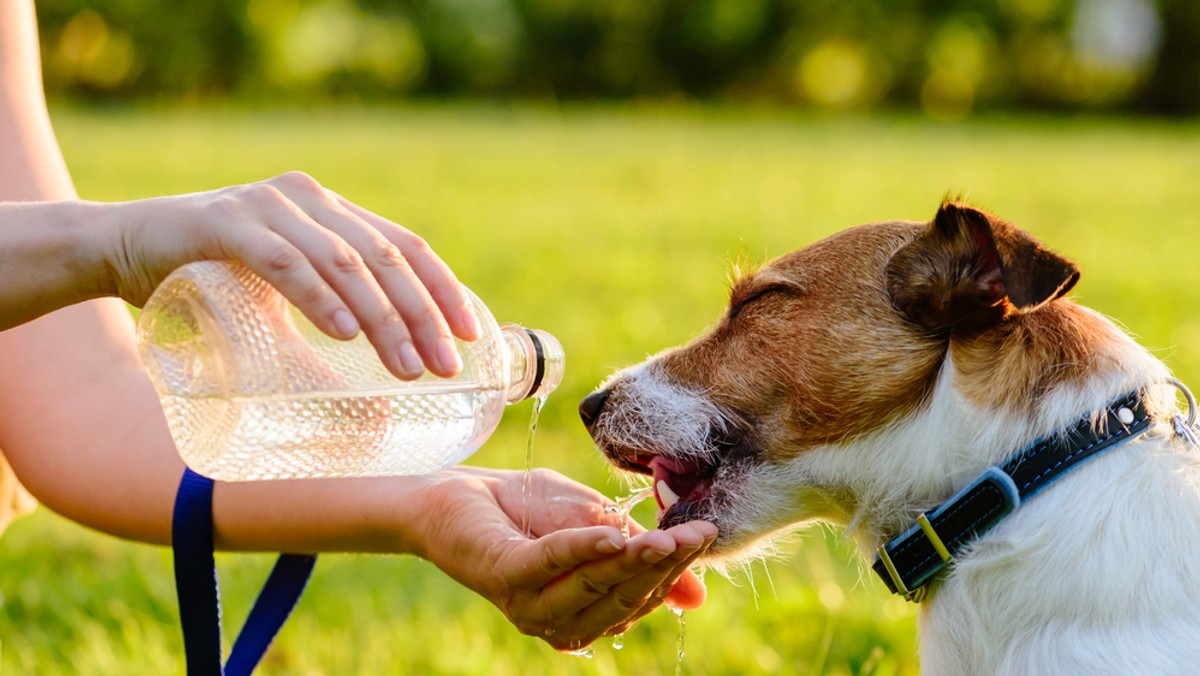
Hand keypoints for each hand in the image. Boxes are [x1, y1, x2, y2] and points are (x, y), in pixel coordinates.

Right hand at [98, 171, 476, 378]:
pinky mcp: (225, 224)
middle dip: (423, 316)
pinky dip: (319, 298)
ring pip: (345, 262)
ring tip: (406, 366)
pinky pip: (285, 261)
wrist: (118, 250)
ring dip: (382, 318)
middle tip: (444, 367)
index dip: (444, 290)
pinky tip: (346, 334)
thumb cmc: (208, 284)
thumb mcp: (283, 308)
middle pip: (386, 257)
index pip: (406, 246)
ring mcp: (268, 206)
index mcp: (332, 213)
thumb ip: (330, 329)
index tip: (471, 338)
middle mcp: (309, 201)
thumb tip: (384, 407)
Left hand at [412, 467, 715, 650]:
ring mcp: (528, 601)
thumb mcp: (593, 523)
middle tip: (698, 534)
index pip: (640, 597)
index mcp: (583, 612)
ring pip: (593, 586)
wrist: (455, 491)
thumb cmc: (524, 507)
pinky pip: (551, 564)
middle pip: (623, 597)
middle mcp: (557, 620)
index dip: (675, 569)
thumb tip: (698, 597)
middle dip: (664, 566)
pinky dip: (583, 548)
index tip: (706, 535)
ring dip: (632, 561)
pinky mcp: (504, 573)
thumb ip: (637, 553)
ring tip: (667, 539)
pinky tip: (612, 535)